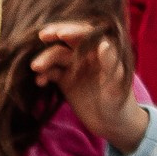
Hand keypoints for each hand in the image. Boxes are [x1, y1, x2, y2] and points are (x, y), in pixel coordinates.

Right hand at [32, 21, 146, 153]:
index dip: (74, 30)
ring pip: (57, 56)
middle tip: (43, 36)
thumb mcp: (118, 85)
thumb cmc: (121, 103)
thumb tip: (104, 43)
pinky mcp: (65, 79)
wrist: (113, 125)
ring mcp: (75, 67)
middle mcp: (87, 55)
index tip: (62, 34)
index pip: (87, 34)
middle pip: (68, 40)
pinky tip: (39, 82)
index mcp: (103, 51)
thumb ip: (111, 64)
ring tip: (36, 68)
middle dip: (55, 35)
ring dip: (46, 59)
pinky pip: (52, 72)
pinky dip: (44, 75)